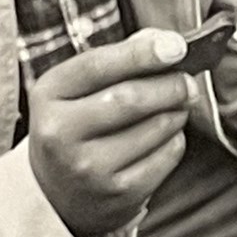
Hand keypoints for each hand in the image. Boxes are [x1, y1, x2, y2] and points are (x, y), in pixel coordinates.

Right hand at [28, 29, 196, 236]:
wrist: (57, 194)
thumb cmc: (77, 125)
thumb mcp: (77, 88)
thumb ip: (118, 59)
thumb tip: (166, 42)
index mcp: (49, 95)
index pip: (98, 66)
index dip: (142, 53)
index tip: (177, 46)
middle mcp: (61, 133)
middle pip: (131, 98)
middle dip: (171, 85)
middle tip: (188, 81)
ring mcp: (89, 168)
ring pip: (157, 126)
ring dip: (177, 111)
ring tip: (175, 106)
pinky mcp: (119, 194)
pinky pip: (167, 155)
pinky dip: (175, 139)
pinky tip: (164, 136)